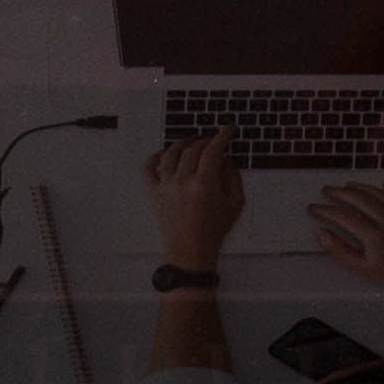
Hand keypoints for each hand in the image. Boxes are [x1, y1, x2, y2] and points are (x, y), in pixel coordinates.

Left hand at [144, 131, 245, 266]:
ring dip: (182, 143)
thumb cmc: (213, 233)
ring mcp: (166, 186)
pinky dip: (155, 157)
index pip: (213, 150)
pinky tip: (164, 154)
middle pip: (193, 149)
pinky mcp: (154, 193)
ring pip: (171, 152)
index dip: (222, 136)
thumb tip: (226, 159)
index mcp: (204, 184)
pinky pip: (149, 168)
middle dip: (205, 140)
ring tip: (190, 142)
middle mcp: (183, 181)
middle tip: (212, 140)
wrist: (190, 254)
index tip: (227, 130)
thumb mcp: (235, 205)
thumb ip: (233, 178)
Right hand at [307, 178, 383, 300]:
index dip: (325, 210)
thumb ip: (341, 251)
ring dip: (363, 187)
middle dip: (340, 193)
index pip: (343, 217)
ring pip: (381, 194)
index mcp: (374, 236)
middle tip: (327, 190)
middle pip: (360, 200)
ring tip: (349, 186)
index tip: (313, 208)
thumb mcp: (364, 269)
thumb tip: (321, 233)